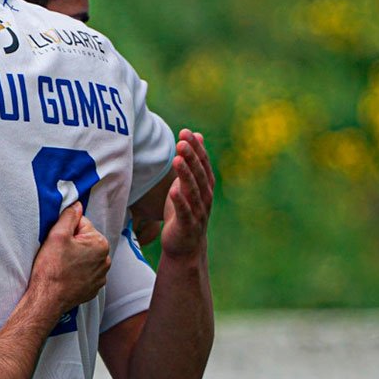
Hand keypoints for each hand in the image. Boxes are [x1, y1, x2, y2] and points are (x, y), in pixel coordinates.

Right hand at [29, 204, 110, 316]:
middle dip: (72, 244)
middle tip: (57, 254)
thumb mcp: (57, 235)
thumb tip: (77, 204)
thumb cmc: (52, 268)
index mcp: (100, 243)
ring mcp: (100, 276)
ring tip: (60, 266)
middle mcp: (105, 260)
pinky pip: (85, 273)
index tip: (57, 242)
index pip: (82, 224)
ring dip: (74, 258)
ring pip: (85, 257)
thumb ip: (69, 216)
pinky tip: (65, 276)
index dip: (66, 230)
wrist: (47, 299)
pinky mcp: (93, 288)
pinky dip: (76, 272)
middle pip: (85, 241)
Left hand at [160, 129, 214, 259]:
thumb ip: (193, 162)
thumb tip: (196, 136)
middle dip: (191, 157)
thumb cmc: (185, 211)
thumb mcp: (189, 184)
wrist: (186, 246)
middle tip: (182, 142)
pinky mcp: (187, 226)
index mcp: (206, 186)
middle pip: (199, 174)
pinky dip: (180, 201)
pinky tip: (173, 190)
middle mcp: (205, 197)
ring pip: (193, 191)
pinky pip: (184, 212)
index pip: (202, 164)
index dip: (196, 148)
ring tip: (177, 159)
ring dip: (185, 175)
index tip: (186, 132)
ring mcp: (198, 212)